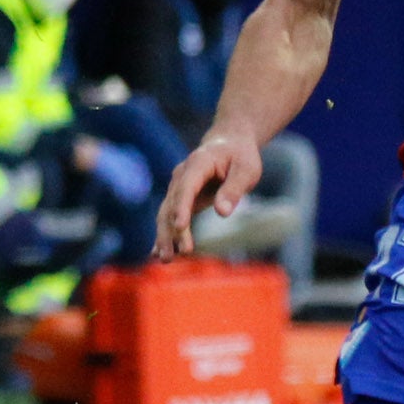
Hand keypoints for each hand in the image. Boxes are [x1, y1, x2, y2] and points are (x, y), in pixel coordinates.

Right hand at [156, 131, 264, 258]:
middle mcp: (181, 175)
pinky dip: (164, 234)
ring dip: (164, 236)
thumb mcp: (247, 170)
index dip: (181, 206)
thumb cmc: (240, 156)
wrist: (228, 144)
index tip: (180, 226)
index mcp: (198, 163)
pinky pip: (169, 217)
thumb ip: (234, 189)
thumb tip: (222, 212)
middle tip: (173, 255)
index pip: (186, 187)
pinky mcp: (180, 198)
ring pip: (166, 213)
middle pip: (171, 204)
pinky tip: (157, 253)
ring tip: (165, 259)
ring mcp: (178, 186)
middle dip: (170, 230)